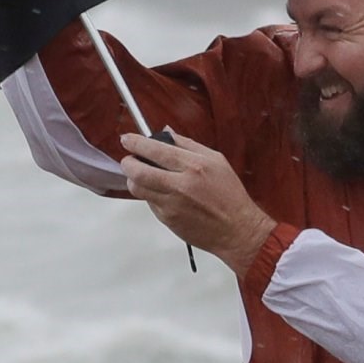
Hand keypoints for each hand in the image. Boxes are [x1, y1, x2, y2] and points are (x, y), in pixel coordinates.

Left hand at [119, 131, 275, 275]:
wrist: (237, 230)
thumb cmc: (229, 195)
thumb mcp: (216, 161)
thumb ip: (188, 145)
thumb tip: (166, 132)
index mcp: (194, 166)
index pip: (156, 150)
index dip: (136, 143)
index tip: (127, 140)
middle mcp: (181, 186)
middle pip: (138, 171)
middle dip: (127, 163)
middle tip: (129, 160)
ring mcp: (172, 205)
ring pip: (138, 189)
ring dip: (134, 180)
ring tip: (142, 176)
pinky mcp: (168, 219)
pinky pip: (149, 203)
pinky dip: (150, 195)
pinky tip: (163, 193)